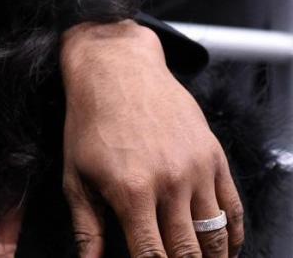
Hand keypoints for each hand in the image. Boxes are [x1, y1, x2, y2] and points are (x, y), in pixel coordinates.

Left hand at [60, 21, 242, 257]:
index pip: (152, 256)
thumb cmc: (90, 122)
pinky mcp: (214, 157)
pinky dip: (233, 235)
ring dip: (211, 257)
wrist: (117, 70)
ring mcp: (196, 169)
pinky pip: (234, 208)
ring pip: (216, 235)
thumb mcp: (76, 175)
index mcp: (131, 191)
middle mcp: (169, 182)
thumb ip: (86, 227)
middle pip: (189, 251)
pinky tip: (224, 248)